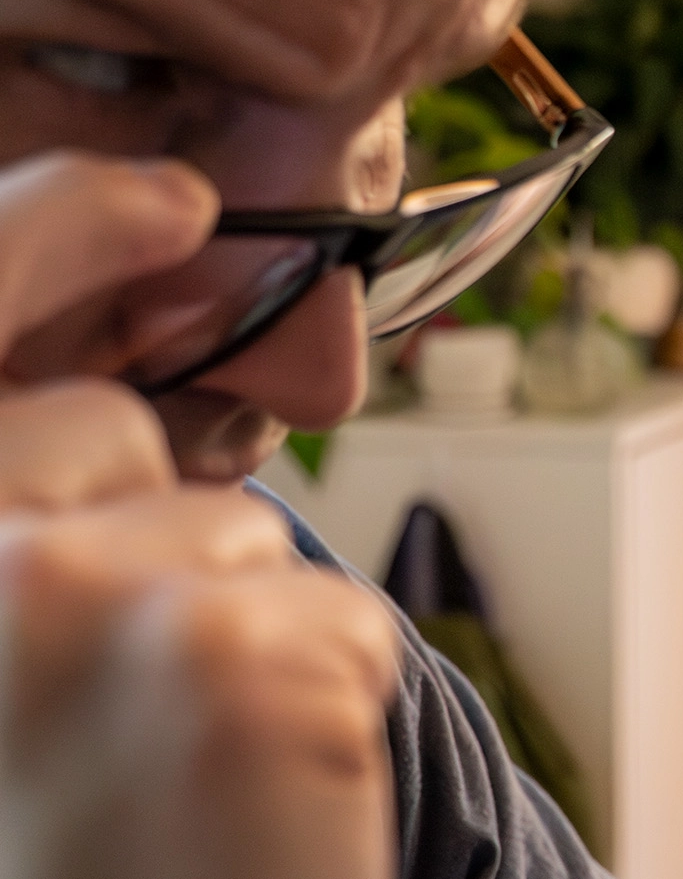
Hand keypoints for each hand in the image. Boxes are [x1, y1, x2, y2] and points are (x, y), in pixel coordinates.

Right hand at [0, 151, 399, 878]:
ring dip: (233, 634)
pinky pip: (331, 610)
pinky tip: (258, 802)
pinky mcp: (217, 651)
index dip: (50, 228)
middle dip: (147, 525)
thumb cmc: (90, 838)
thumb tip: (135, 399)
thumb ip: (26, 539)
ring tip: (174, 782)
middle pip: (101, 434)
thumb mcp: (14, 672)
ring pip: (228, 531)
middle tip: (129, 707)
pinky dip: (320, 695)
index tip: (168, 189)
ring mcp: (61, 604)